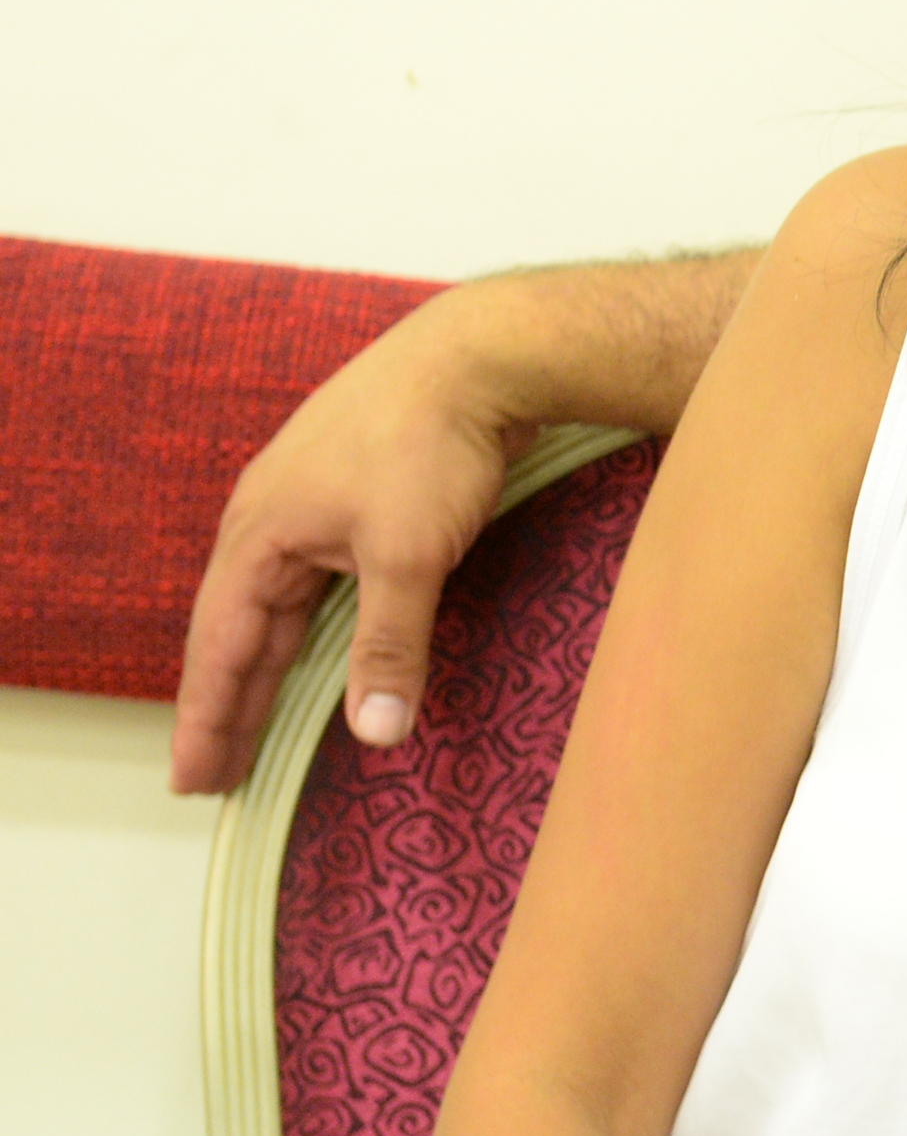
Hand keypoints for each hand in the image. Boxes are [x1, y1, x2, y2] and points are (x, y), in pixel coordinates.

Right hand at [168, 292, 527, 794]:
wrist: (483, 356)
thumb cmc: (431, 442)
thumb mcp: (408, 554)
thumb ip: (388, 647)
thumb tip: (377, 732)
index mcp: (260, 534)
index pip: (220, 648)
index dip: (208, 718)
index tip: (194, 780)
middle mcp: (272, 521)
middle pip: (240, 633)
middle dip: (227, 706)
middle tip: (212, 776)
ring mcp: (314, 508)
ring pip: (282, 610)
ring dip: (269, 670)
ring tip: (253, 730)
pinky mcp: (361, 501)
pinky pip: (320, 585)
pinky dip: (312, 631)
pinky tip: (317, 654)